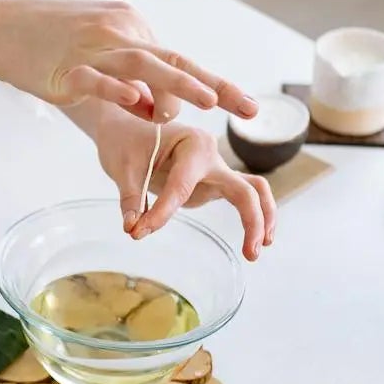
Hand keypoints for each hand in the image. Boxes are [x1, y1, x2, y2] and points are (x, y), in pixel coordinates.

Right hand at [0, 0, 257, 120]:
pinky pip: (96, 79)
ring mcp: (92, 49)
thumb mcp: (96, 54)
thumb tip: (155, 107)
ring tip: (209, 103)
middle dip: (216, 86)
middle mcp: (119, 32)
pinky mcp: (64, 68)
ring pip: (143, 65)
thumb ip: (129, 80)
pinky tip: (140, 102)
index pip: (176, 60)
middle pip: (175, 60)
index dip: (211, 85)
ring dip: (178, 84)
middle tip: (249, 110)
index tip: (245, 106)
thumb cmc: (47, 44)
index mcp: (130, 26)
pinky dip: (118, 90)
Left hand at [93, 111, 275, 260]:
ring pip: (254, 191)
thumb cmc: (125, 142)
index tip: (138, 232)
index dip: (162, 212)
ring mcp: (216, 169)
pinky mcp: (214, 182)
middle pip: (244, 188)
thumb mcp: (122, 168)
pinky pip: (243, 196)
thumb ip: (131, 199)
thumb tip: (133, 229)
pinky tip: (252, 243)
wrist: (126, 129)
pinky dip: (253, 215)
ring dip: (261, 219)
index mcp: (192, 143)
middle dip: (251, 219)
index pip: (182, 185)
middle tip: (250, 254)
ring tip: (255, 253)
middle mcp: (211, 154)